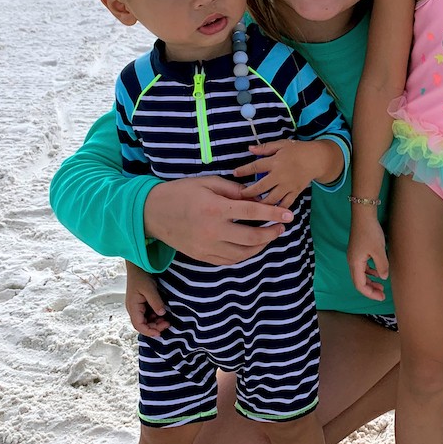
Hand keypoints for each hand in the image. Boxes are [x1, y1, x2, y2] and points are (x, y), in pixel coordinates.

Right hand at [125, 263, 169, 337]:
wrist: (138, 266)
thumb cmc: (141, 276)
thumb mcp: (149, 288)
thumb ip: (155, 302)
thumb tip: (161, 314)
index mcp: (132, 307)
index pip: (139, 325)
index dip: (149, 331)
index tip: (160, 333)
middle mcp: (133, 309)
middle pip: (142, 324)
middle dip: (154, 327)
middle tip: (167, 324)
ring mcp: (137, 306)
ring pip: (145, 320)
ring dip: (155, 322)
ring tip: (166, 320)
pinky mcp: (141, 303)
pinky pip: (147, 314)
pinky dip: (155, 316)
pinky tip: (162, 314)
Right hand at [143, 175, 292, 265]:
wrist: (152, 213)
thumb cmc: (181, 192)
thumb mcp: (207, 183)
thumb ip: (233, 190)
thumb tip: (254, 196)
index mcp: (216, 209)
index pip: (252, 213)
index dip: (274, 214)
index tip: (290, 215)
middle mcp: (213, 231)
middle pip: (252, 238)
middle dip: (271, 233)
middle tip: (281, 227)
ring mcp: (207, 247)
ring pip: (243, 254)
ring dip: (260, 247)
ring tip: (269, 237)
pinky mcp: (202, 256)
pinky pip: (229, 260)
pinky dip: (244, 255)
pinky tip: (251, 247)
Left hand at [233, 139, 331, 207]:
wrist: (316, 159)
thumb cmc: (297, 150)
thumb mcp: (281, 144)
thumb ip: (265, 148)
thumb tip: (250, 148)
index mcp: (275, 161)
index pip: (255, 167)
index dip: (244, 170)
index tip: (234, 173)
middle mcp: (280, 175)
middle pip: (261, 187)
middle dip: (248, 193)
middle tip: (240, 196)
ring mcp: (288, 186)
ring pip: (272, 199)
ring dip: (260, 204)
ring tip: (251, 206)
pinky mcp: (295, 192)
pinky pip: (285, 204)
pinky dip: (277, 210)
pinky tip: (268, 213)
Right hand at [347, 215, 388, 300]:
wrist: (363, 215)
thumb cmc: (370, 232)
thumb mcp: (379, 250)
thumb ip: (381, 266)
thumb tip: (383, 278)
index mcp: (355, 263)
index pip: (360, 285)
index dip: (370, 294)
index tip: (381, 297)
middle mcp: (352, 261)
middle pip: (359, 281)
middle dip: (370, 289)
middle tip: (382, 295)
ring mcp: (354, 256)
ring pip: (361, 274)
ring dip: (370, 281)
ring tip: (381, 285)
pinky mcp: (358, 250)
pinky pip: (362, 267)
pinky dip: (370, 272)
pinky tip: (378, 272)